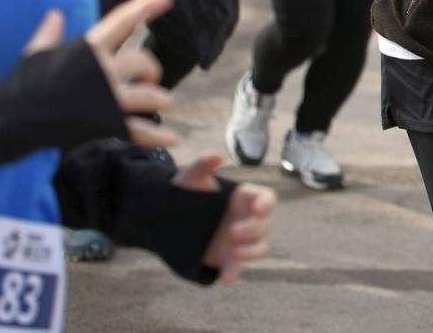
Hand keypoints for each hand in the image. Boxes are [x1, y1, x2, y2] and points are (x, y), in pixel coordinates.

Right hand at [24, 0, 178, 147]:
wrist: (12, 119)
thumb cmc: (22, 83)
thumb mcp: (36, 53)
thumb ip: (50, 33)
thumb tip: (55, 13)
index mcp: (90, 49)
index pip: (122, 21)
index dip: (145, 7)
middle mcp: (105, 70)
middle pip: (144, 63)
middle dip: (151, 71)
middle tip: (150, 78)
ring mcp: (110, 99)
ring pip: (151, 97)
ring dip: (161, 100)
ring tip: (163, 103)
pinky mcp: (108, 124)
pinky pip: (141, 131)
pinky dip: (158, 136)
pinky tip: (174, 138)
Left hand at [173, 153, 275, 283]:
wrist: (166, 217)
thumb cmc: (185, 191)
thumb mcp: (191, 176)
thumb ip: (203, 163)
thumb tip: (217, 155)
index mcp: (244, 198)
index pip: (267, 199)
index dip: (267, 204)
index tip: (258, 208)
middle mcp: (246, 219)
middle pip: (265, 225)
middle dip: (253, 230)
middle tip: (233, 232)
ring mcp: (239, 240)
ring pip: (259, 248)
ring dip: (251, 252)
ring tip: (235, 253)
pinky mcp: (227, 258)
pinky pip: (237, 268)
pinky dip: (234, 273)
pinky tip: (226, 278)